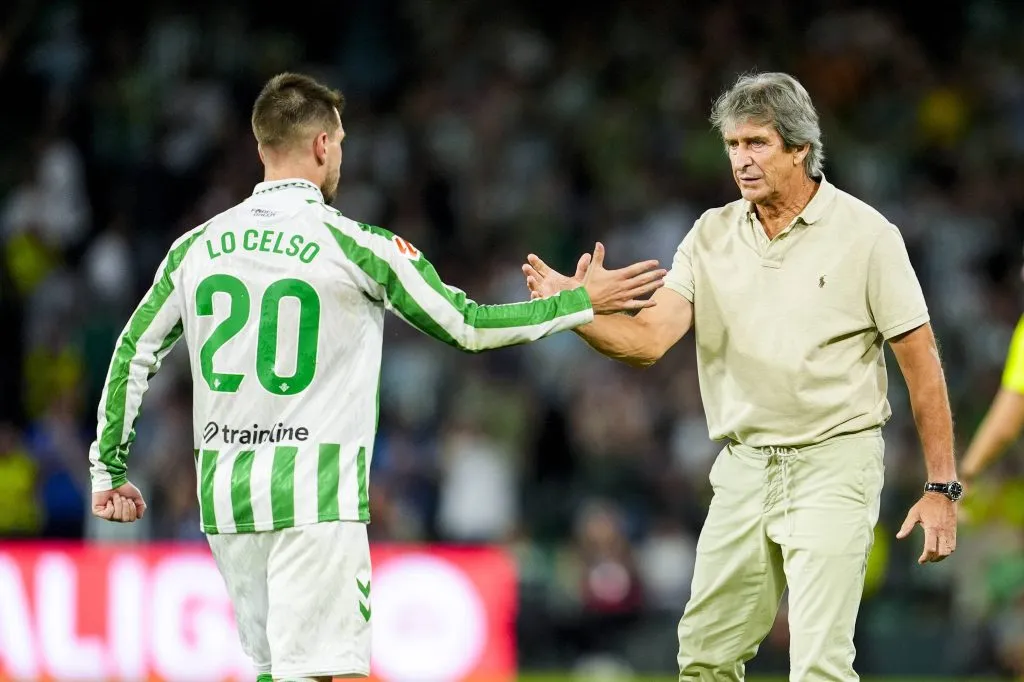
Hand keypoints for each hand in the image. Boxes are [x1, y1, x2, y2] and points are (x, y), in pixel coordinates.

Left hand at [92, 482, 146, 522]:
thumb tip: (139, 516)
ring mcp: (106, 515)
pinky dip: (110, 506)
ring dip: (118, 503)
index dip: (132, 509)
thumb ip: (141, 506)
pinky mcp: (98, 512)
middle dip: (125, 506)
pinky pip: (107, 515)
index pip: (131, 519)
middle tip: (122, 497)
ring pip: (117, 517)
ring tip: (115, 496)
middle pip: (125, 519)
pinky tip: (108, 500)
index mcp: (124, 513)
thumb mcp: (136, 496)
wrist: (113, 480)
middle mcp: (116, 516)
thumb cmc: (124, 487)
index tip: (129, 499)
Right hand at [523, 252, 590, 298]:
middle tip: (525, 266)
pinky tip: (535, 293)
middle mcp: (545, 285)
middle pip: (534, 276)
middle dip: (529, 271)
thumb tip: (587, 255)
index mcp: (551, 277)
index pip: (540, 267)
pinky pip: (538, 300)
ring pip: (534, 287)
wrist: (578, 309)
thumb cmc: (577, 294)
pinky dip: (536, 297)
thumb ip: (582, 268)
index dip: (535, 262)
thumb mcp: (580, 279)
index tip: (530, 256)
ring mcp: (544, 294)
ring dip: (531, 283)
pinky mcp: (546, 304)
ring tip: (530, 278)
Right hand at [524, 242, 665, 313]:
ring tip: (662, 282)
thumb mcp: (593, 268)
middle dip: (654, 275)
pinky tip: (655, 302)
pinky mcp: (621, 306)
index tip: (656, 262)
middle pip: (642, 279)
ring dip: (653, 286)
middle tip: (664, 272)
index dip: (646, 265)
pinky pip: (636, 305)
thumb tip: (599, 243)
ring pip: (642, 291)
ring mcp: (623, 296)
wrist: (583, 302)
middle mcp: (623, 286)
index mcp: (618, 276)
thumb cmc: (588, 284)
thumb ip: (598, 256)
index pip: (636, 269)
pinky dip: (646, 304)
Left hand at [896, 493, 956, 563]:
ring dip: (942, 556)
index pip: (930, 548)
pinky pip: (953, 545)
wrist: (942, 495)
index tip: (921, 561)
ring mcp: (949, 531)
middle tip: (927, 559)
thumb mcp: (913, 513)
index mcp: (931, 528)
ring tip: (933, 556)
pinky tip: (941, 550)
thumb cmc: (925, 504)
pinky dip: (948, 551)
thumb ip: (906, 526)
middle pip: (941, 553)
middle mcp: (942, 532)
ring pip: (949, 550)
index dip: (925, 557)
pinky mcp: (954, 530)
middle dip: (934, 559)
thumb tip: (899, 537)